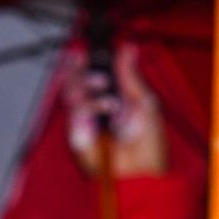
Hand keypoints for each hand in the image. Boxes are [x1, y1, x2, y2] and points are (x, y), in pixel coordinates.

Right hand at [64, 43, 166, 177]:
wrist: (140, 170)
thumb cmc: (147, 144)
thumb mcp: (144, 101)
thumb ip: (131, 75)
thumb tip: (127, 48)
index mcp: (110, 97)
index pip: (89, 73)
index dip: (84, 61)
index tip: (87, 52)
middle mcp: (93, 107)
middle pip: (74, 79)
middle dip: (82, 71)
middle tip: (101, 79)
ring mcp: (83, 120)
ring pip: (70, 91)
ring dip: (88, 87)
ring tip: (109, 100)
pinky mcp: (76, 132)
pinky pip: (76, 109)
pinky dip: (92, 105)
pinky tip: (108, 110)